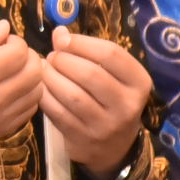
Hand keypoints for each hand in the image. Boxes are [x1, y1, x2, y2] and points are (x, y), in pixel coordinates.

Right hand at [0, 21, 43, 159]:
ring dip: (29, 76)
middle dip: (26, 56)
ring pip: (37, 90)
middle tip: (8, 55)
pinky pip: (30, 109)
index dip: (13, 40)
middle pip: (35, 70)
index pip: (19, 51)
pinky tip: (9, 90)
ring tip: (10, 72)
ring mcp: (0, 119)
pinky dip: (26, 95)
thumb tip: (4, 28)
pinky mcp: (2, 131)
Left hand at [41, 25, 152, 178]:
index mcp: (139, 83)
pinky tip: (40, 87)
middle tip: (52, 57)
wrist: (113, 148)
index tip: (62, 39)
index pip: (110, 54)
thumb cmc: (109, 99)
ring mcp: (106, 125)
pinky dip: (44, 95)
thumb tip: (59, 32)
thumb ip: (88, 51)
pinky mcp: (83, 138)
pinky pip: (58, 112)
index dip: (81, 42)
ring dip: (51, 77)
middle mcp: (127, 105)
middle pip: (90, 74)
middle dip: (64, 60)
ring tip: (44, 69)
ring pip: (72, 94)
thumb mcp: (111, 75)